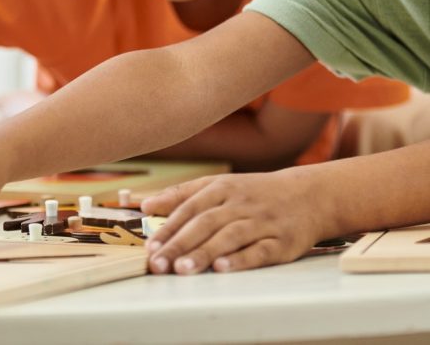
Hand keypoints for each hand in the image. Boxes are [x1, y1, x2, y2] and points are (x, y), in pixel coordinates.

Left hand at [141, 168, 330, 273]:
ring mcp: (261, 221)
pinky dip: (240, 260)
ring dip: (204, 253)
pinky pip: (259, 251)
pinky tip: (222, 269)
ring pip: (229, 237)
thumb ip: (183, 194)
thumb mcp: (220, 184)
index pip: (190, 207)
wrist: (307, 195)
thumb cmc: (254, 193)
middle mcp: (240, 202)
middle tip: (158, 264)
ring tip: (182, 270)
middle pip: (205, 223)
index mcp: (223, 187)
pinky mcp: (281, 242)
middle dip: (179, 244)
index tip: (150, 246)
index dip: (168, 226)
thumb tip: (145, 205)